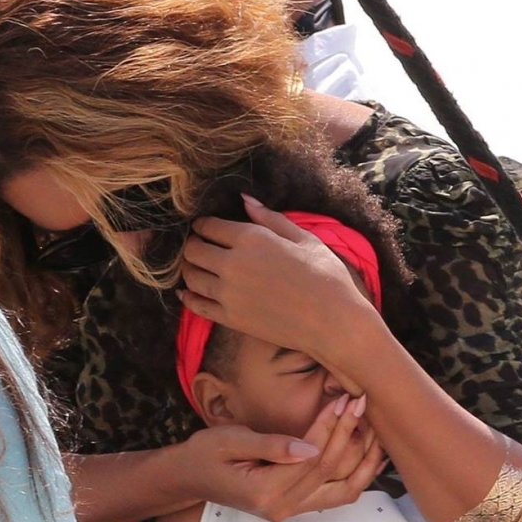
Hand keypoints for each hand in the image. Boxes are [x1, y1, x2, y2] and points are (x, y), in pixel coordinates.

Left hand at [179, 195, 380, 377]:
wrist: (333, 322)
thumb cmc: (326, 276)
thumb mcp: (303, 238)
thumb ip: (270, 218)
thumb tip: (245, 200)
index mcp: (251, 238)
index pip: (210, 226)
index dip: (203, 224)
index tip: (205, 227)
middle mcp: (233, 264)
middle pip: (193, 250)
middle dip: (193, 244)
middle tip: (198, 245)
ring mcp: (228, 293)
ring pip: (190, 276)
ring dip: (189, 269)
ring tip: (195, 266)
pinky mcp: (230, 318)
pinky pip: (196, 305)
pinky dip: (188, 297)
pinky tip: (187, 293)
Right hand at [180, 394, 385, 521]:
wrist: (189, 477)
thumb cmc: (205, 453)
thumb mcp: (231, 440)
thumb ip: (270, 445)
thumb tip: (310, 446)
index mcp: (265, 492)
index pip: (311, 457)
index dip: (330, 425)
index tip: (344, 398)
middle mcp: (282, 508)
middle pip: (330, 470)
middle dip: (348, 432)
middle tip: (360, 401)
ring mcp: (291, 511)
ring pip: (343, 489)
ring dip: (364, 459)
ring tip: (376, 426)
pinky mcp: (296, 506)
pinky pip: (337, 494)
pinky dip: (357, 473)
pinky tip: (371, 452)